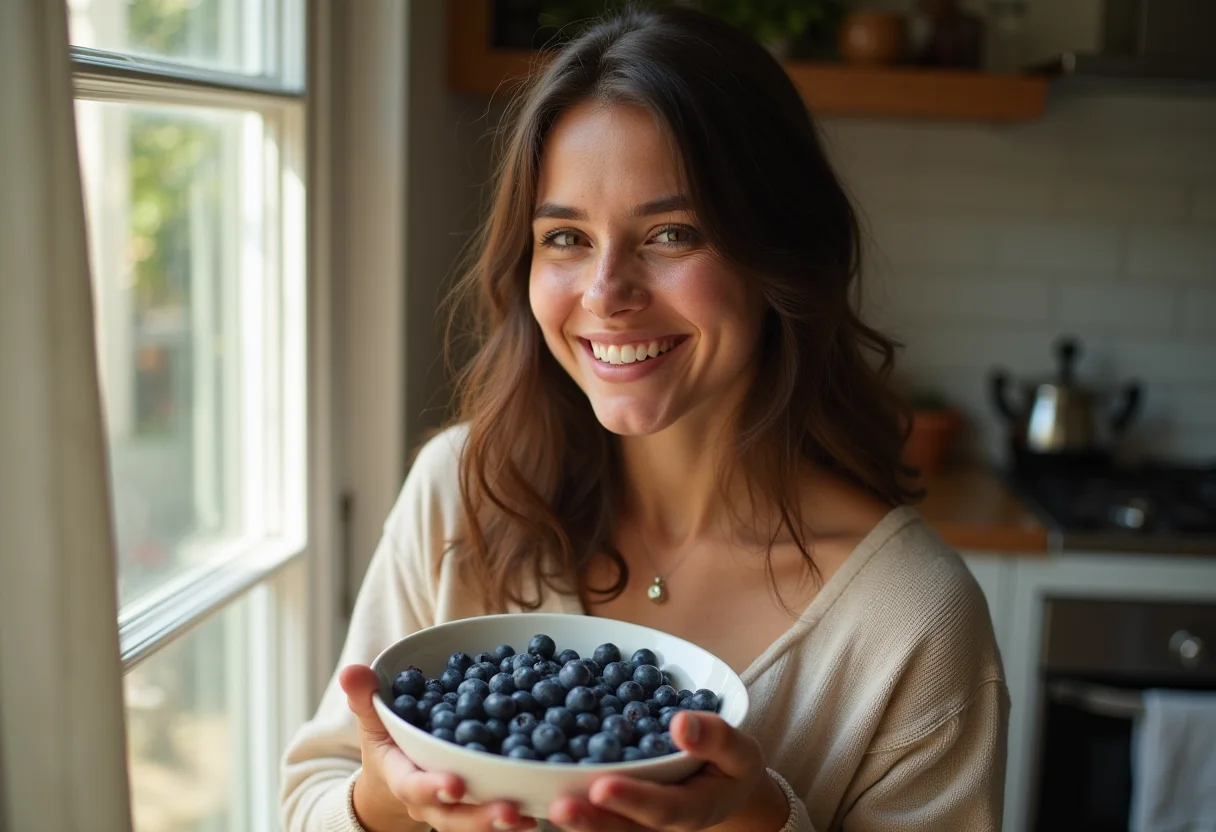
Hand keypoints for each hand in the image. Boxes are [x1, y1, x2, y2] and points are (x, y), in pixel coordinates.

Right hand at [340, 664, 535, 831]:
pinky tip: (539, 813)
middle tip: (507, 809)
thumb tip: (351, 671)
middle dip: (479, 815)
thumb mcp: (373, 718)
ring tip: (529, 816)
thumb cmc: (388, 741)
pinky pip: (495, 817)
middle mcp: (429, 801)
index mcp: (403, 776)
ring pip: (476, 823)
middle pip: (453, 816)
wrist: (396, 775)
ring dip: (503, 822)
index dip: (432, 787)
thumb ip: (365, 697)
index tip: (454, 784)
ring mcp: (454, 810)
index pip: (414, 786)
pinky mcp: (476, 808)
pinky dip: (518, 816)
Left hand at [547, 711, 788, 831]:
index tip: (603, 786)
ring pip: (599, 826)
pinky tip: (527, 785)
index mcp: (690, 810)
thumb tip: (682, 722)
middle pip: (620, 828)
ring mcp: (632, 821)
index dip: (631, 799)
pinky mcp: (612, 810)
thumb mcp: (740, 751)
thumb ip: (717, 738)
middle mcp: (655, 823)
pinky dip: (556, 799)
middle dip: (589, 819)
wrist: (720, 786)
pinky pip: (587, 809)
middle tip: (560, 807)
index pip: (660, 809)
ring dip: (569, 818)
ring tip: (538, 806)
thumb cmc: (730, 765)